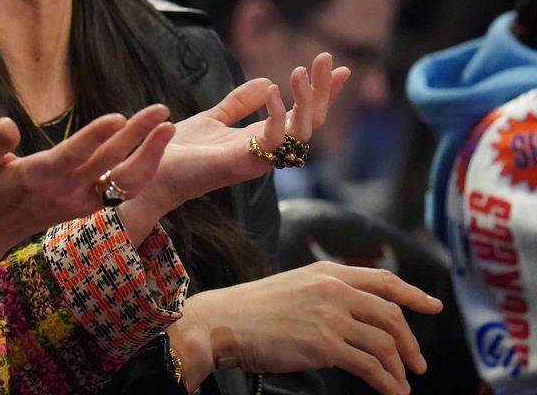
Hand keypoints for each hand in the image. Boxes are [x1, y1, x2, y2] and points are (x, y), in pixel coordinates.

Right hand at [0, 105, 174, 278]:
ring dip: (149, 157)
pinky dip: (141, 173)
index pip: (71, 156)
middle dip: (137, 137)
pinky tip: (155, 149)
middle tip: (160, 110)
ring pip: (122, 184)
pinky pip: (119, 191)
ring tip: (167, 128)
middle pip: (107, 164)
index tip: (119, 117)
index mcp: (36, 177)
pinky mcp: (84, 207)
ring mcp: (77, 203)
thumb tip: (7, 124)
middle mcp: (63, 192)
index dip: (95, 137)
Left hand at [134, 53, 348, 218]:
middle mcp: (266, 150)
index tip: (340, 67)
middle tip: (327, 58)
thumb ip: (240, 103)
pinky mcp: (242, 163)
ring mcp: (258, 159)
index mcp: (262, 139)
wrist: (152, 171)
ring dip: (306, 100)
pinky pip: (272, 138)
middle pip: (310, 122)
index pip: (303, 114)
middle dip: (323, 91)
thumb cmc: (180, 150)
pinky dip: (276, 114)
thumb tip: (268, 81)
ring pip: (300, 132)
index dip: (322, 92)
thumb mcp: (213, 117)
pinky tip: (274, 90)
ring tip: (302, 70)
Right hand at [170, 262, 443, 394]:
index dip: (413, 293)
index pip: (383, 279)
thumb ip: (323, 294)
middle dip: (410, 342)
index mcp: (326, 272)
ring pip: (385, 342)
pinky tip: (391, 392)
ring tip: (403, 384)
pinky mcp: (324, 344)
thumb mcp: (293, 288)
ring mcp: (330, 316)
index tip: (433, 306)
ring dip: (400, 367)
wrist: (221, 322)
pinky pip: (371, 365)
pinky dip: (387, 382)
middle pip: (391, 314)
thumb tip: (351, 315)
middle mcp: (333, 289)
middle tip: (418, 363)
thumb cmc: (249, 310)